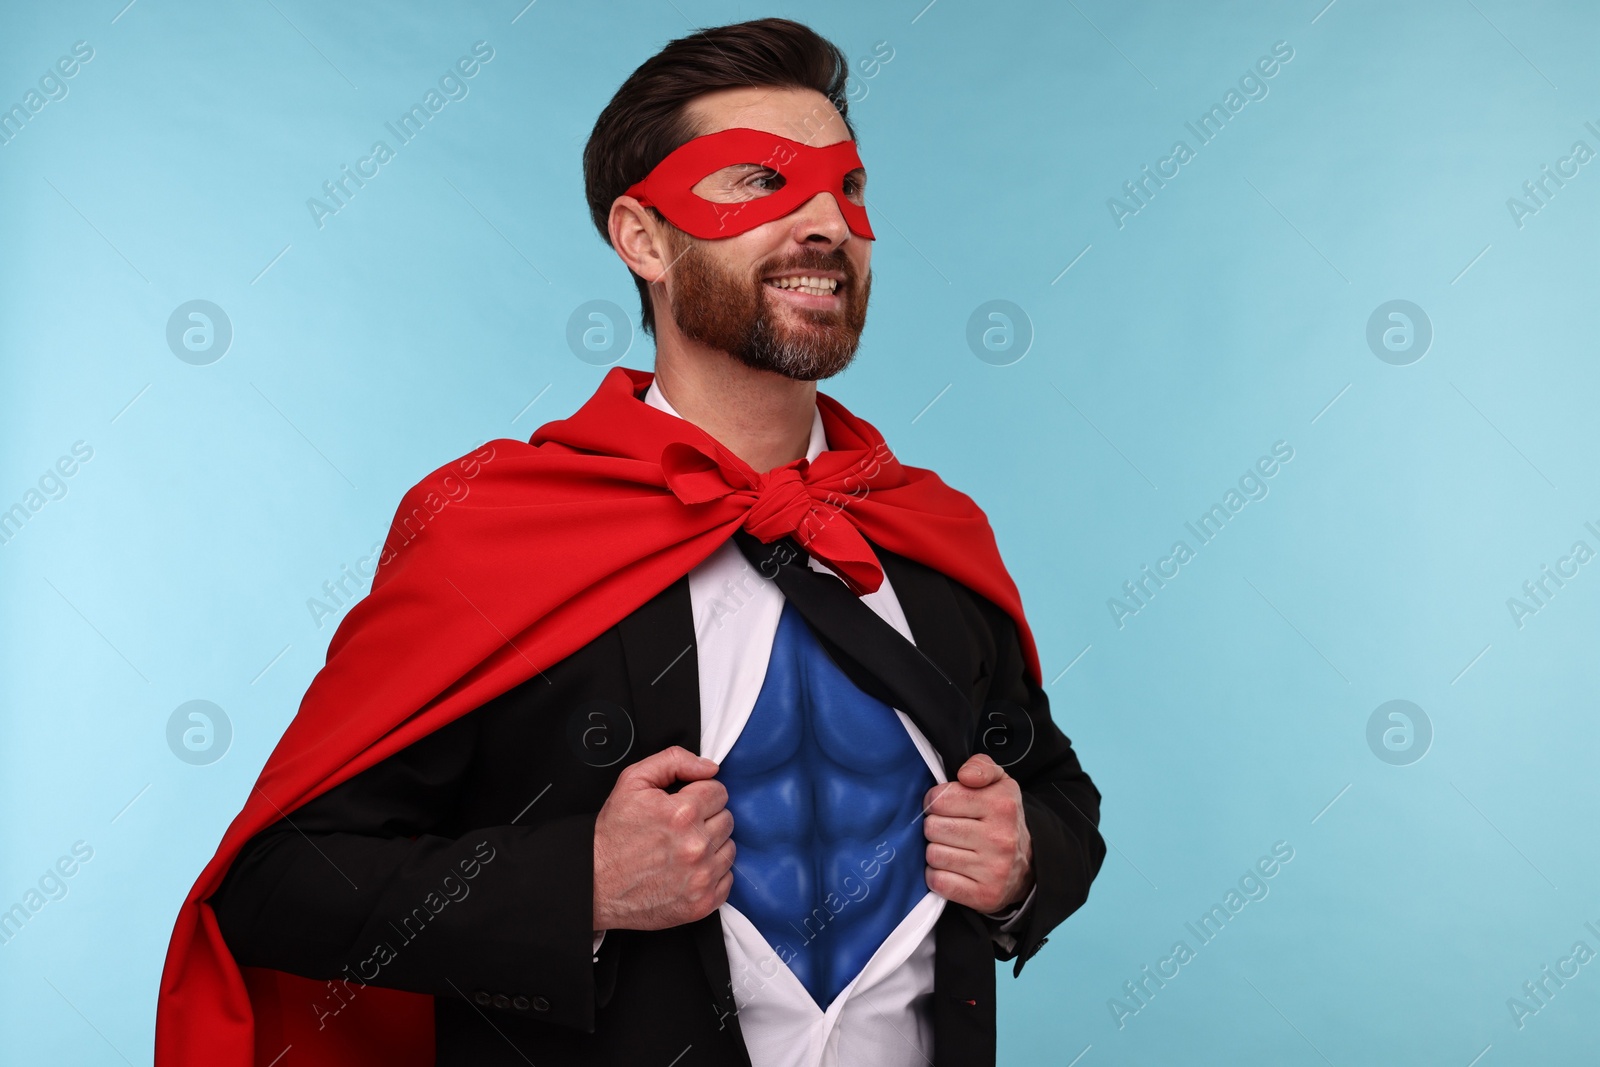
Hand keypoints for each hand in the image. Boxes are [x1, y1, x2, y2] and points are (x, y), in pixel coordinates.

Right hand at [592, 746, 735, 930]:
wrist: (595, 884)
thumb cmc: (613, 835)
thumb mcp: (632, 782)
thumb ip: (673, 761)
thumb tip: (709, 767)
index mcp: (682, 813)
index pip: (718, 792)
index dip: (700, 794)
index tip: (685, 804)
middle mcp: (695, 846)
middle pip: (727, 819)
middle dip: (707, 818)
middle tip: (681, 827)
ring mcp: (701, 878)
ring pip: (729, 848)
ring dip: (711, 845)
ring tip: (683, 848)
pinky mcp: (702, 903)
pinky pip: (727, 878)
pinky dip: (712, 873)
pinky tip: (688, 870)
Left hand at [923, 753, 1033, 913]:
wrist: (1029, 865)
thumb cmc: (1002, 819)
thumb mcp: (999, 783)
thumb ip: (980, 766)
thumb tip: (964, 775)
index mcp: (1001, 804)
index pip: (940, 798)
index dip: (935, 801)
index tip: (945, 806)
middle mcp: (1000, 837)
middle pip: (933, 828)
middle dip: (935, 827)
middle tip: (949, 829)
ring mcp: (994, 869)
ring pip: (933, 855)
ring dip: (936, 852)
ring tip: (952, 849)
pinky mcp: (984, 896)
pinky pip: (938, 882)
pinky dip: (939, 876)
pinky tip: (953, 870)